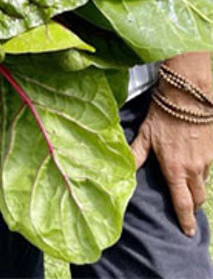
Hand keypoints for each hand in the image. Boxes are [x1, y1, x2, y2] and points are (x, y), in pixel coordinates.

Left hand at [131, 54, 212, 236]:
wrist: (188, 96)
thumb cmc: (162, 114)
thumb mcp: (145, 135)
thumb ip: (136, 154)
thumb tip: (124, 169)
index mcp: (174, 169)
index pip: (182, 203)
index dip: (185, 220)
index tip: (188, 232)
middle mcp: (193, 169)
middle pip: (197, 198)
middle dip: (193, 205)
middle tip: (188, 209)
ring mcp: (206, 160)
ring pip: (204, 181)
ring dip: (196, 185)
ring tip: (189, 184)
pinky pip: (209, 167)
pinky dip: (202, 169)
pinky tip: (195, 161)